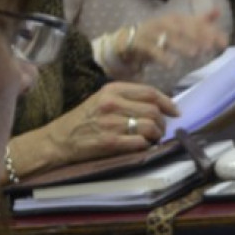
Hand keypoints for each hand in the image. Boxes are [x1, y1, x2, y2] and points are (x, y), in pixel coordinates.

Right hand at [9, 81, 178, 173]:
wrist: (58, 139)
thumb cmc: (84, 120)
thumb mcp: (102, 99)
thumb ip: (128, 99)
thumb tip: (160, 106)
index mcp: (112, 89)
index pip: (150, 92)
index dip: (168, 102)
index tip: (175, 111)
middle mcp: (112, 104)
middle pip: (154, 111)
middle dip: (162, 123)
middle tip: (160, 130)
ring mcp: (111, 123)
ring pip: (150, 127)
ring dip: (156, 135)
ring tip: (151, 138)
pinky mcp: (110, 142)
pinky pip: (140, 142)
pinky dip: (145, 145)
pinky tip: (141, 145)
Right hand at [119, 9, 227, 71]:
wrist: (130, 40)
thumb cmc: (160, 34)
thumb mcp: (180, 26)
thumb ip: (199, 21)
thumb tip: (218, 10)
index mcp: (177, 19)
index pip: (196, 23)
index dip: (210, 32)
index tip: (224, 43)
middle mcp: (165, 22)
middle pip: (182, 27)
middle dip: (196, 36)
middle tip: (209, 47)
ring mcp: (152, 32)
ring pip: (167, 37)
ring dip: (181, 44)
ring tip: (193, 54)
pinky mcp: (141, 43)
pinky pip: (152, 49)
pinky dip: (162, 56)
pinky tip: (172, 64)